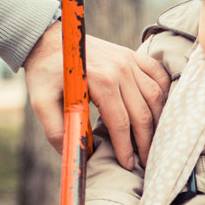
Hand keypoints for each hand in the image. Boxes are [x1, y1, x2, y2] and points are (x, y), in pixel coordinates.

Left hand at [23, 23, 171, 167]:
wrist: (49, 39)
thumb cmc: (45, 72)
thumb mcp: (41, 102)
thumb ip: (57, 131)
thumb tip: (76, 157)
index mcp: (100, 80)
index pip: (120, 122)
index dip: (126, 148)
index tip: (128, 165)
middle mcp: (120, 68)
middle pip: (142, 113)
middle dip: (145, 142)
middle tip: (145, 161)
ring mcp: (129, 60)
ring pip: (156, 97)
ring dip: (157, 122)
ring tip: (152, 141)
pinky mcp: (132, 55)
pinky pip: (158, 75)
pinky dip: (163, 93)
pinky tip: (158, 111)